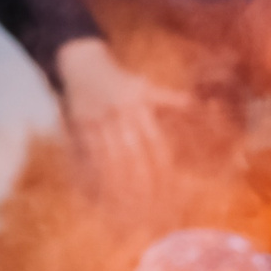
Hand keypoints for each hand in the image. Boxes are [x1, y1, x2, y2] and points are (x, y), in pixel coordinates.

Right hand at [55, 35, 187, 191]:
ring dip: (119, 184)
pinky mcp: (79, 127)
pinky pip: (89, 155)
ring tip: (128, 206)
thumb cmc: (119, 80)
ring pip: (109, 159)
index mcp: (137, 105)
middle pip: (131, 155)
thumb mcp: (144, 86)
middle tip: (150, 206)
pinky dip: (96, 175)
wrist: (81, 64)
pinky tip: (102, 193)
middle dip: (141, 181)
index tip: (169, 188)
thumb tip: (192, 103)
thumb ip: (167, 98)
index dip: (161, 166)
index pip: (153, 142)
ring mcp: (97, 121)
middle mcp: (118, 114)